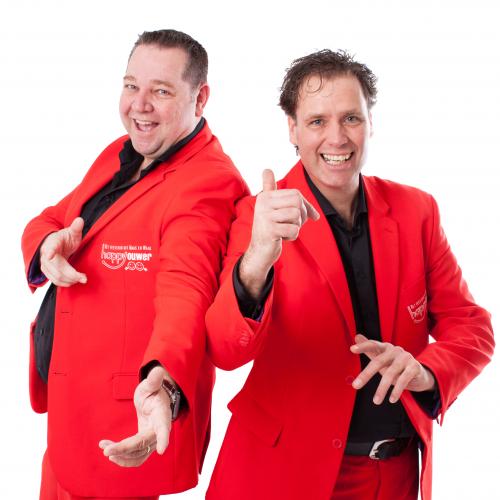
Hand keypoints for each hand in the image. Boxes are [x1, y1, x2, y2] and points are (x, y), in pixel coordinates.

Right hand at [40, 217, 86, 286]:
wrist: (55, 244)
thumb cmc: (64, 238)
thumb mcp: (71, 232)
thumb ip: (76, 228)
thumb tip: (80, 220)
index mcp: (52, 243)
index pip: (50, 248)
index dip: (50, 251)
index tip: (49, 255)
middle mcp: (45, 255)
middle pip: (57, 268)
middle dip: (71, 274)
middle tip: (84, 278)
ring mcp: (45, 265)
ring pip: (56, 277)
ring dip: (69, 280)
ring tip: (81, 279)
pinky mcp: (47, 272)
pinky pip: (54, 281)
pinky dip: (65, 283)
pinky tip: (74, 281)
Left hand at [99, 366, 172, 466]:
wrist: (154, 400)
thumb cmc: (153, 391)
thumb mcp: (151, 384)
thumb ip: (154, 380)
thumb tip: (158, 370)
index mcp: (162, 415)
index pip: (163, 428)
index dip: (163, 438)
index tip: (162, 450)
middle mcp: (158, 431)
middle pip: (143, 444)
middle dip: (125, 450)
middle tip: (107, 451)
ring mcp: (152, 440)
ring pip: (138, 455)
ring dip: (122, 456)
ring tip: (105, 449)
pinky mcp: (144, 445)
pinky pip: (134, 456)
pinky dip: (122, 457)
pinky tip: (109, 449)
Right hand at [240, 169, 319, 297]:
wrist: (259, 251)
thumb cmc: (270, 228)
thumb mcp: (270, 207)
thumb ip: (269, 188)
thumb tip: (266, 169)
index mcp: (265, 196)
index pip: (296, 194)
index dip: (306, 206)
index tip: (310, 216)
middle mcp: (263, 203)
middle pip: (297, 202)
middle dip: (302, 216)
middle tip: (295, 225)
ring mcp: (265, 216)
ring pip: (296, 216)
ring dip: (296, 227)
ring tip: (285, 230)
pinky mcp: (269, 230)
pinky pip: (294, 230)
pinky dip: (292, 237)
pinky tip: (282, 238)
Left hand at [350, 334, 435, 404]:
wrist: (418, 373)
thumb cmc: (394, 365)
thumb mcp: (381, 358)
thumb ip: (369, 349)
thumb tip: (356, 336)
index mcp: (385, 347)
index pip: (373, 344)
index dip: (363, 346)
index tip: (351, 349)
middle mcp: (395, 350)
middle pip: (378, 362)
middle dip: (366, 374)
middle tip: (355, 386)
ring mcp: (406, 357)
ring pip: (390, 373)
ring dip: (382, 389)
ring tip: (376, 401)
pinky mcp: (415, 367)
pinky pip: (404, 379)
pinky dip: (397, 391)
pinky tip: (391, 400)